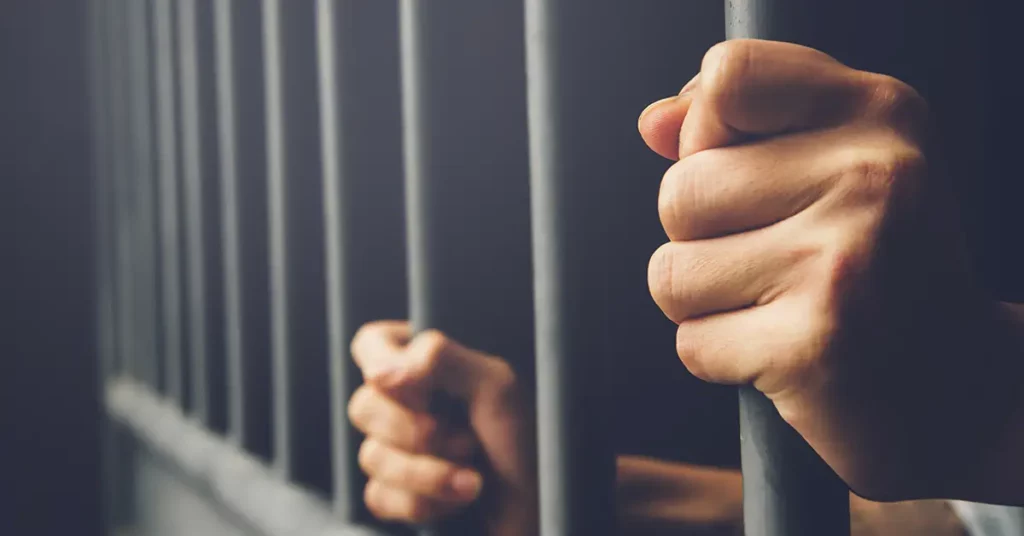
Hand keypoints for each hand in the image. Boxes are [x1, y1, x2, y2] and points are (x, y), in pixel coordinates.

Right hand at [347, 321, 537, 534]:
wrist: (539, 515)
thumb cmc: (529, 446)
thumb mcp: (497, 388)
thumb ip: (440, 359)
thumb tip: (379, 371)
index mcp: (430, 366)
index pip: (372, 343)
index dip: (381, 363)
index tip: (414, 386)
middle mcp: (409, 404)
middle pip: (363, 405)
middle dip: (414, 432)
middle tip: (466, 441)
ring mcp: (400, 451)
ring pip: (371, 456)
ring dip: (428, 473)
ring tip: (474, 480)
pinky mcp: (399, 494)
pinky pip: (378, 496)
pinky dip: (423, 503)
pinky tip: (459, 501)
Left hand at [639, 39, 1023, 502]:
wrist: (957, 384)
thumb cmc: (882, 265)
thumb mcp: (835, 161)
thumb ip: (739, 124)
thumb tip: (656, 124)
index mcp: (877, 113)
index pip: (728, 78)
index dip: (708, 133)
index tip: (751, 170)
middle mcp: (871, 177)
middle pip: (679, 191)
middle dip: (704, 239)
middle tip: (780, 262)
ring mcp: (843, 262)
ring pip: (672, 272)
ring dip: (707, 303)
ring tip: (781, 305)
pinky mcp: (813, 346)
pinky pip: (692, 343)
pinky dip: (723, 358)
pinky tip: (786, 351)